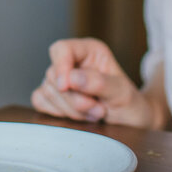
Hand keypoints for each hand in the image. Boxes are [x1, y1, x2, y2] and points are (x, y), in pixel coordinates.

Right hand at [31, 38, 158, 127]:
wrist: (131, 122)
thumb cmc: (130, 103)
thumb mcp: (122, 92)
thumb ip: (99, 83)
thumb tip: (72, 78)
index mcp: (89, 51)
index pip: (62, 49)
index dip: (60, 67)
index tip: (66, 86)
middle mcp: (73, 62)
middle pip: (53, 75)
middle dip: (74, 99)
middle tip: (99, 110)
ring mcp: (61, 79)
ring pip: (47, 91)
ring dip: (71, 110)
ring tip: (95, 114)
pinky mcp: (53, 96)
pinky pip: (40, 101)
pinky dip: (56, 112)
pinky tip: (77, 117)